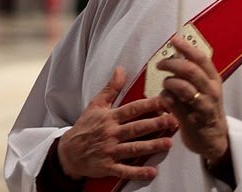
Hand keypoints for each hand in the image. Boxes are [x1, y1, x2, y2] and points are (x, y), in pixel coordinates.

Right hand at [58, 67, 177, 180]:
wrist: (68, 152)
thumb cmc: (85, 127)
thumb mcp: (96, 104)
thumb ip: (111, 88)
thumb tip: (121, 69)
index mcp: (109, 118)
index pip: (132, 109)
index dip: (148, 105)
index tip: (163, 101)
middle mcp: (111, 134)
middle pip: (136, 128)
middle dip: (155, 124)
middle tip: (173, 120)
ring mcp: (110, 151)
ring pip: (133, 148)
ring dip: (151, 146)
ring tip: (168, 143)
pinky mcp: (108, 167)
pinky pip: (125, 170)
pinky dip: (138, 172)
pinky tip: (152, 171)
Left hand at [157, 36, 228, 162]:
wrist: (214, 139)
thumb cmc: (206, 108)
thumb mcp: (207, 88)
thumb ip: (195, 73)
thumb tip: (176, 53)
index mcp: (214, 80)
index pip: (201, 59)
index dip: (186, 48)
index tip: (174, 40)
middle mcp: (210, 91)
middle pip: (190, 70)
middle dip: (171, 64)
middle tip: (160, 64)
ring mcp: (202, 107)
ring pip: (182, 87)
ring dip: (169, 82)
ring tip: (165, 84)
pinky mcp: (191, 121)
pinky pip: (173, 103)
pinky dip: (165, 97)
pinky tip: (165, 99)